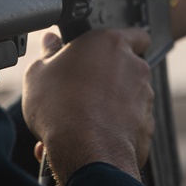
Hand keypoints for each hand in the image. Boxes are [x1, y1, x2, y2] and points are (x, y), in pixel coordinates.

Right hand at [22, 29, 153, 185]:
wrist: (85, 151)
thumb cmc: (62, 108)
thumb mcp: (38, 73)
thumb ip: (48, 53)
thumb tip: (50, 43)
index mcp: (111, 44)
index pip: (134, 33)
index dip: (121, 43)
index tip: (104, 54)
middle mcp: (134, 67)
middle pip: (125, 68)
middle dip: (105, 80)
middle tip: (78, 93)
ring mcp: (144, 98)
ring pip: (125, 100)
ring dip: (105, 108)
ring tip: (75, 122)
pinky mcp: (146, 126)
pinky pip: (128, 124)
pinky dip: (111, 130)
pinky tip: (86, 139)